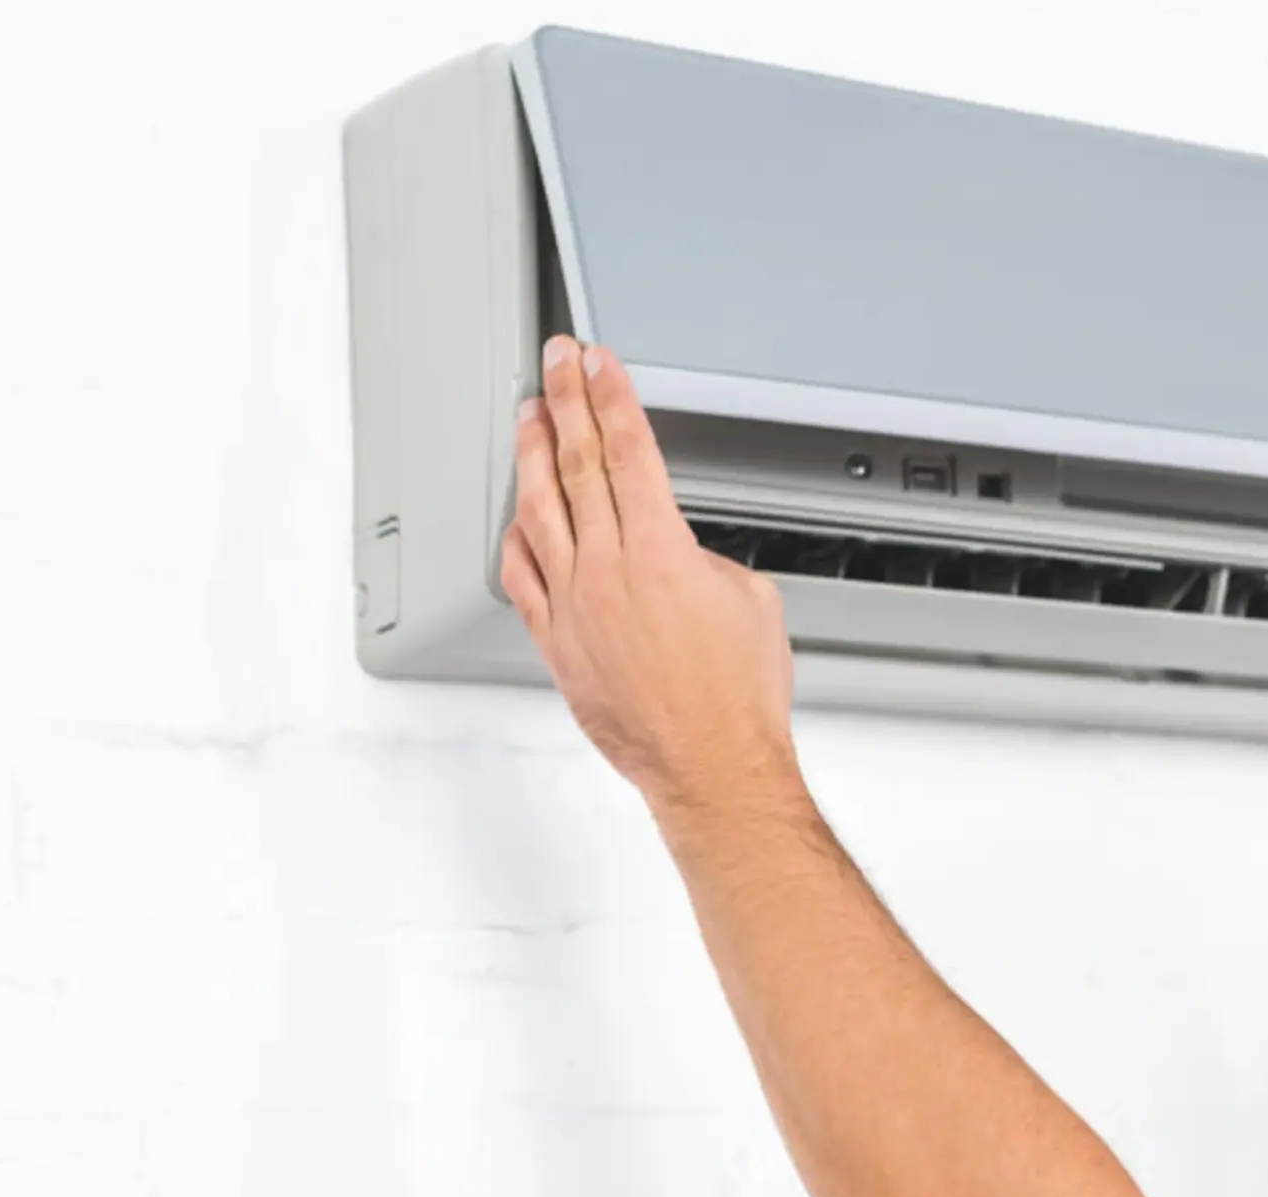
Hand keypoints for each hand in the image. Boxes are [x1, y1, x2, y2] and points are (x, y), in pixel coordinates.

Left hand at [503, 335, 797, 810]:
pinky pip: (522, 573)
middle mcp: (608, 569)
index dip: (610, 396)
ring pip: (540, 508)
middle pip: (578, 463)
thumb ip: (705, 560)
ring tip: (530, 415)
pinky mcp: (556, 641)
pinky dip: (518, 533)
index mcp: (661, 550)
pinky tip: (518, 513)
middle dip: (566, 401)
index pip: (628, 449)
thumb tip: (679, 556)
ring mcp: (573, 604)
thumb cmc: (738, 697)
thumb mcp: (750, 600)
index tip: (597, 363)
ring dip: (533, 453)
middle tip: (556, 362)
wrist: (710, 763)